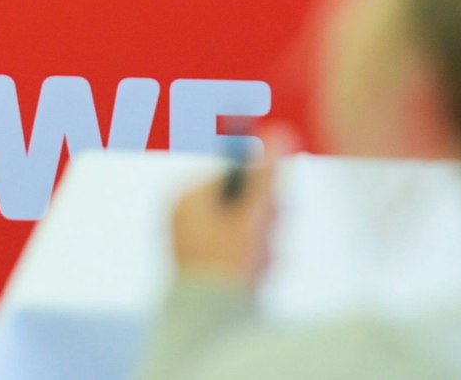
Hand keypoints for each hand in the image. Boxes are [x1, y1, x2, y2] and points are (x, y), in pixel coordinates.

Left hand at [170, 130, 293, 284]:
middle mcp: (182, 218)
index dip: (263, 192)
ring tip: (262, 267)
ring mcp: (190, 243)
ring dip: (264, 246)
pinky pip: (237, 252)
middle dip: (266, 221)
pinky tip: (258, 279)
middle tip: (269, 243)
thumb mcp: (252, 219)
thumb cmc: (227, 270)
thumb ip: (265, 178)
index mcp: (185, 199)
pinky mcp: (203, 267)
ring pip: (244, 230)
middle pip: (241, 202)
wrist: (209, 328)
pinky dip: (254, 263)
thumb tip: (278, 134)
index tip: (276, 209)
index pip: (235, 175)